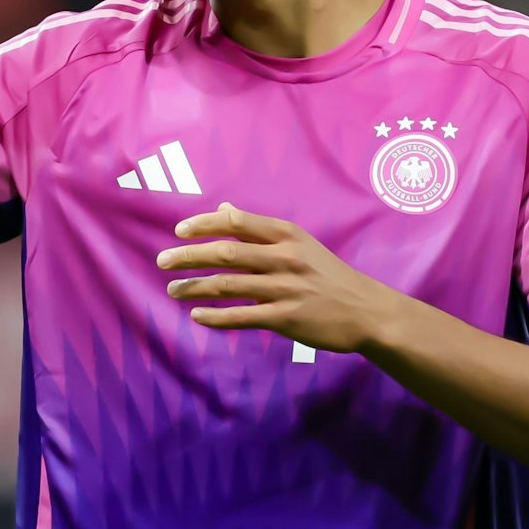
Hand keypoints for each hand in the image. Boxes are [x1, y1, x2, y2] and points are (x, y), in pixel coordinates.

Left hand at [156, 202, 397, 352]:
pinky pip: (241, 317)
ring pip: (227, 286)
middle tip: (162, 261)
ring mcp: (285, 289)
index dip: (204, 225)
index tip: (179, 231)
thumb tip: (225, 209)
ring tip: (172, 289)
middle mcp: (284, 258)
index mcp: (287, 235)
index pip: (236, 222)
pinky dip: (215, 317)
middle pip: (225, 253)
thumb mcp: (299, 243)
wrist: (366, 311)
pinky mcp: (286, 319)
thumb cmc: (327, 274)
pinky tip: (197, 315)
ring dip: (193, 287)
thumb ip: (259, 230)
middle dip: (188, 256)